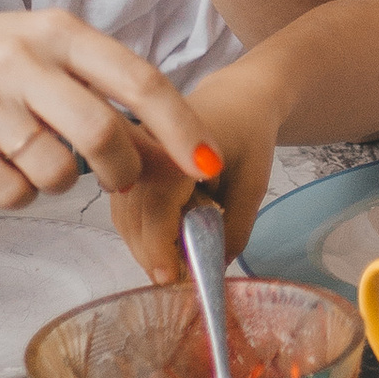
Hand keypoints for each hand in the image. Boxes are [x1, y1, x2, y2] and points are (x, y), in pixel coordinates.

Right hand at [0, 6, 205, 219]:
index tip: (208, 162)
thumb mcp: (44, 44)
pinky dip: (19, 193)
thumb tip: (171, 139)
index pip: (139, 79)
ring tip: (40, 158)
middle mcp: (20, 59)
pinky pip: (10, 193)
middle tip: (118, 178)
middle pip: (100, 132)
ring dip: (62, 181)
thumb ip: (100, 81)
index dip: (181, 127)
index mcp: (58, 31)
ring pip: (56, 171)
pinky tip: (3, 166)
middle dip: (122, 168)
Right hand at [110, 78, 271, 284]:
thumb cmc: (249, 134)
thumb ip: (236, 228)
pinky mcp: (129, 164)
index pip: (155, 207)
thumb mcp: (254, 183)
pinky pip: (125, 208)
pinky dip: (141, 232)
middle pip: (132, 216)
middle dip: (152, 254)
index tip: (170, 278)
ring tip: (175, 263)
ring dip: (145, 246)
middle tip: (178, 280)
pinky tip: (164, 243)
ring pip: (123, 216)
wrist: (236, 97)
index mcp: (174, 147)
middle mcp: (142, 148)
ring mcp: (130, 155)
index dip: (159, 248)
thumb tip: (214, 269)